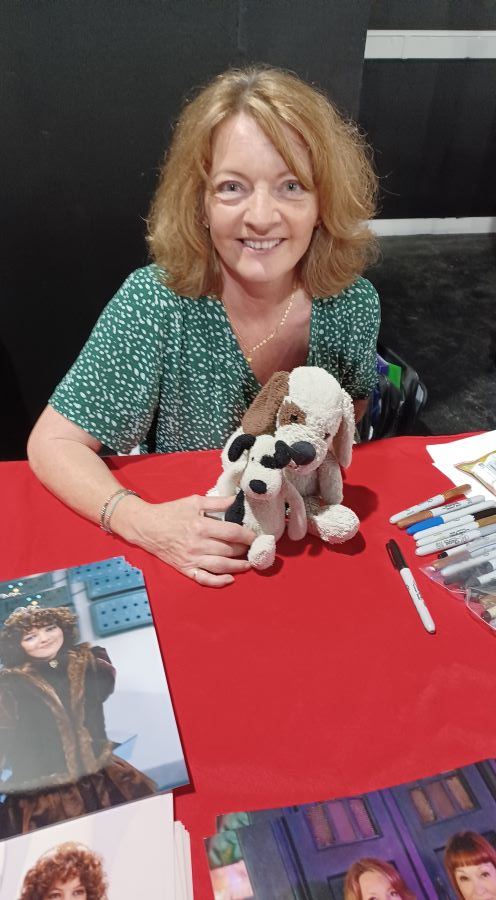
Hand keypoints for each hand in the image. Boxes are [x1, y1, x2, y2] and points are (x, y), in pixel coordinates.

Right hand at [115, 494, 254, 587]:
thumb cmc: (170, 512)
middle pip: (230, 550)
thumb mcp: (194, 501)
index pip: (233, 533)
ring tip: (248, 563)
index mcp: (201, 526)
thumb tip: (236, 500)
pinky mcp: (185, 569)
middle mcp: (198, 545)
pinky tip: (230, 579)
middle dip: (245, 550)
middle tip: (253, 548)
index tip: (256, 536)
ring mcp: (191, 559)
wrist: (146, 526)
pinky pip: (204, 579)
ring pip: (221, 566)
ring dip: (238, 567)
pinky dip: (218, 582)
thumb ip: (216, 502)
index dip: (248, 536)